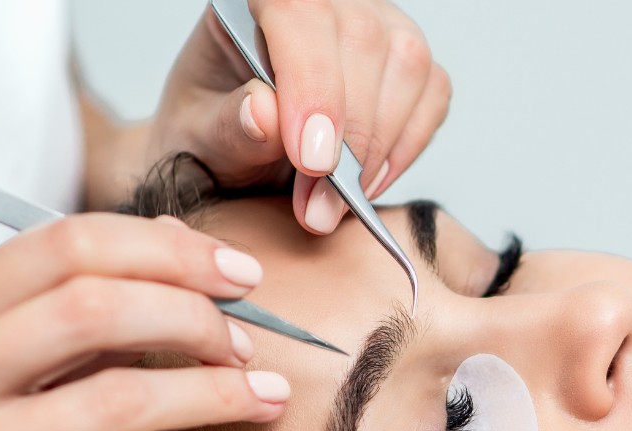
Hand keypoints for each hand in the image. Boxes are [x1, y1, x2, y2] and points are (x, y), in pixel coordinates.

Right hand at [0, 215, 285, 430]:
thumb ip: (68, 316)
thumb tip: (182, 256)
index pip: (66, 247)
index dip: (168, 251)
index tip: (237, 273)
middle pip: (94, 307)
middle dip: (195, 316)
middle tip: (246, 343)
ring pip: (117, 398)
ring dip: (211, 393)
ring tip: (258, 397)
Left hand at [142, 0, 450, 233]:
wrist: (232, 155)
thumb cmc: (212, 133)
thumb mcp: (199, 138)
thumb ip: (229, 126)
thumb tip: (266, 116)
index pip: (300, 13)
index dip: (313, 86)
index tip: (311, 162)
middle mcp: (327, 0)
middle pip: (362, 41)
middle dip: (347, 139)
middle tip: (317, 208)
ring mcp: (377, 23)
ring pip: (407, 67)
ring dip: (376, 150)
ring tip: (331, 206)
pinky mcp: (410, 63)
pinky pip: (432, 96)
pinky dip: (404, 150)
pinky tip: (363, 185)